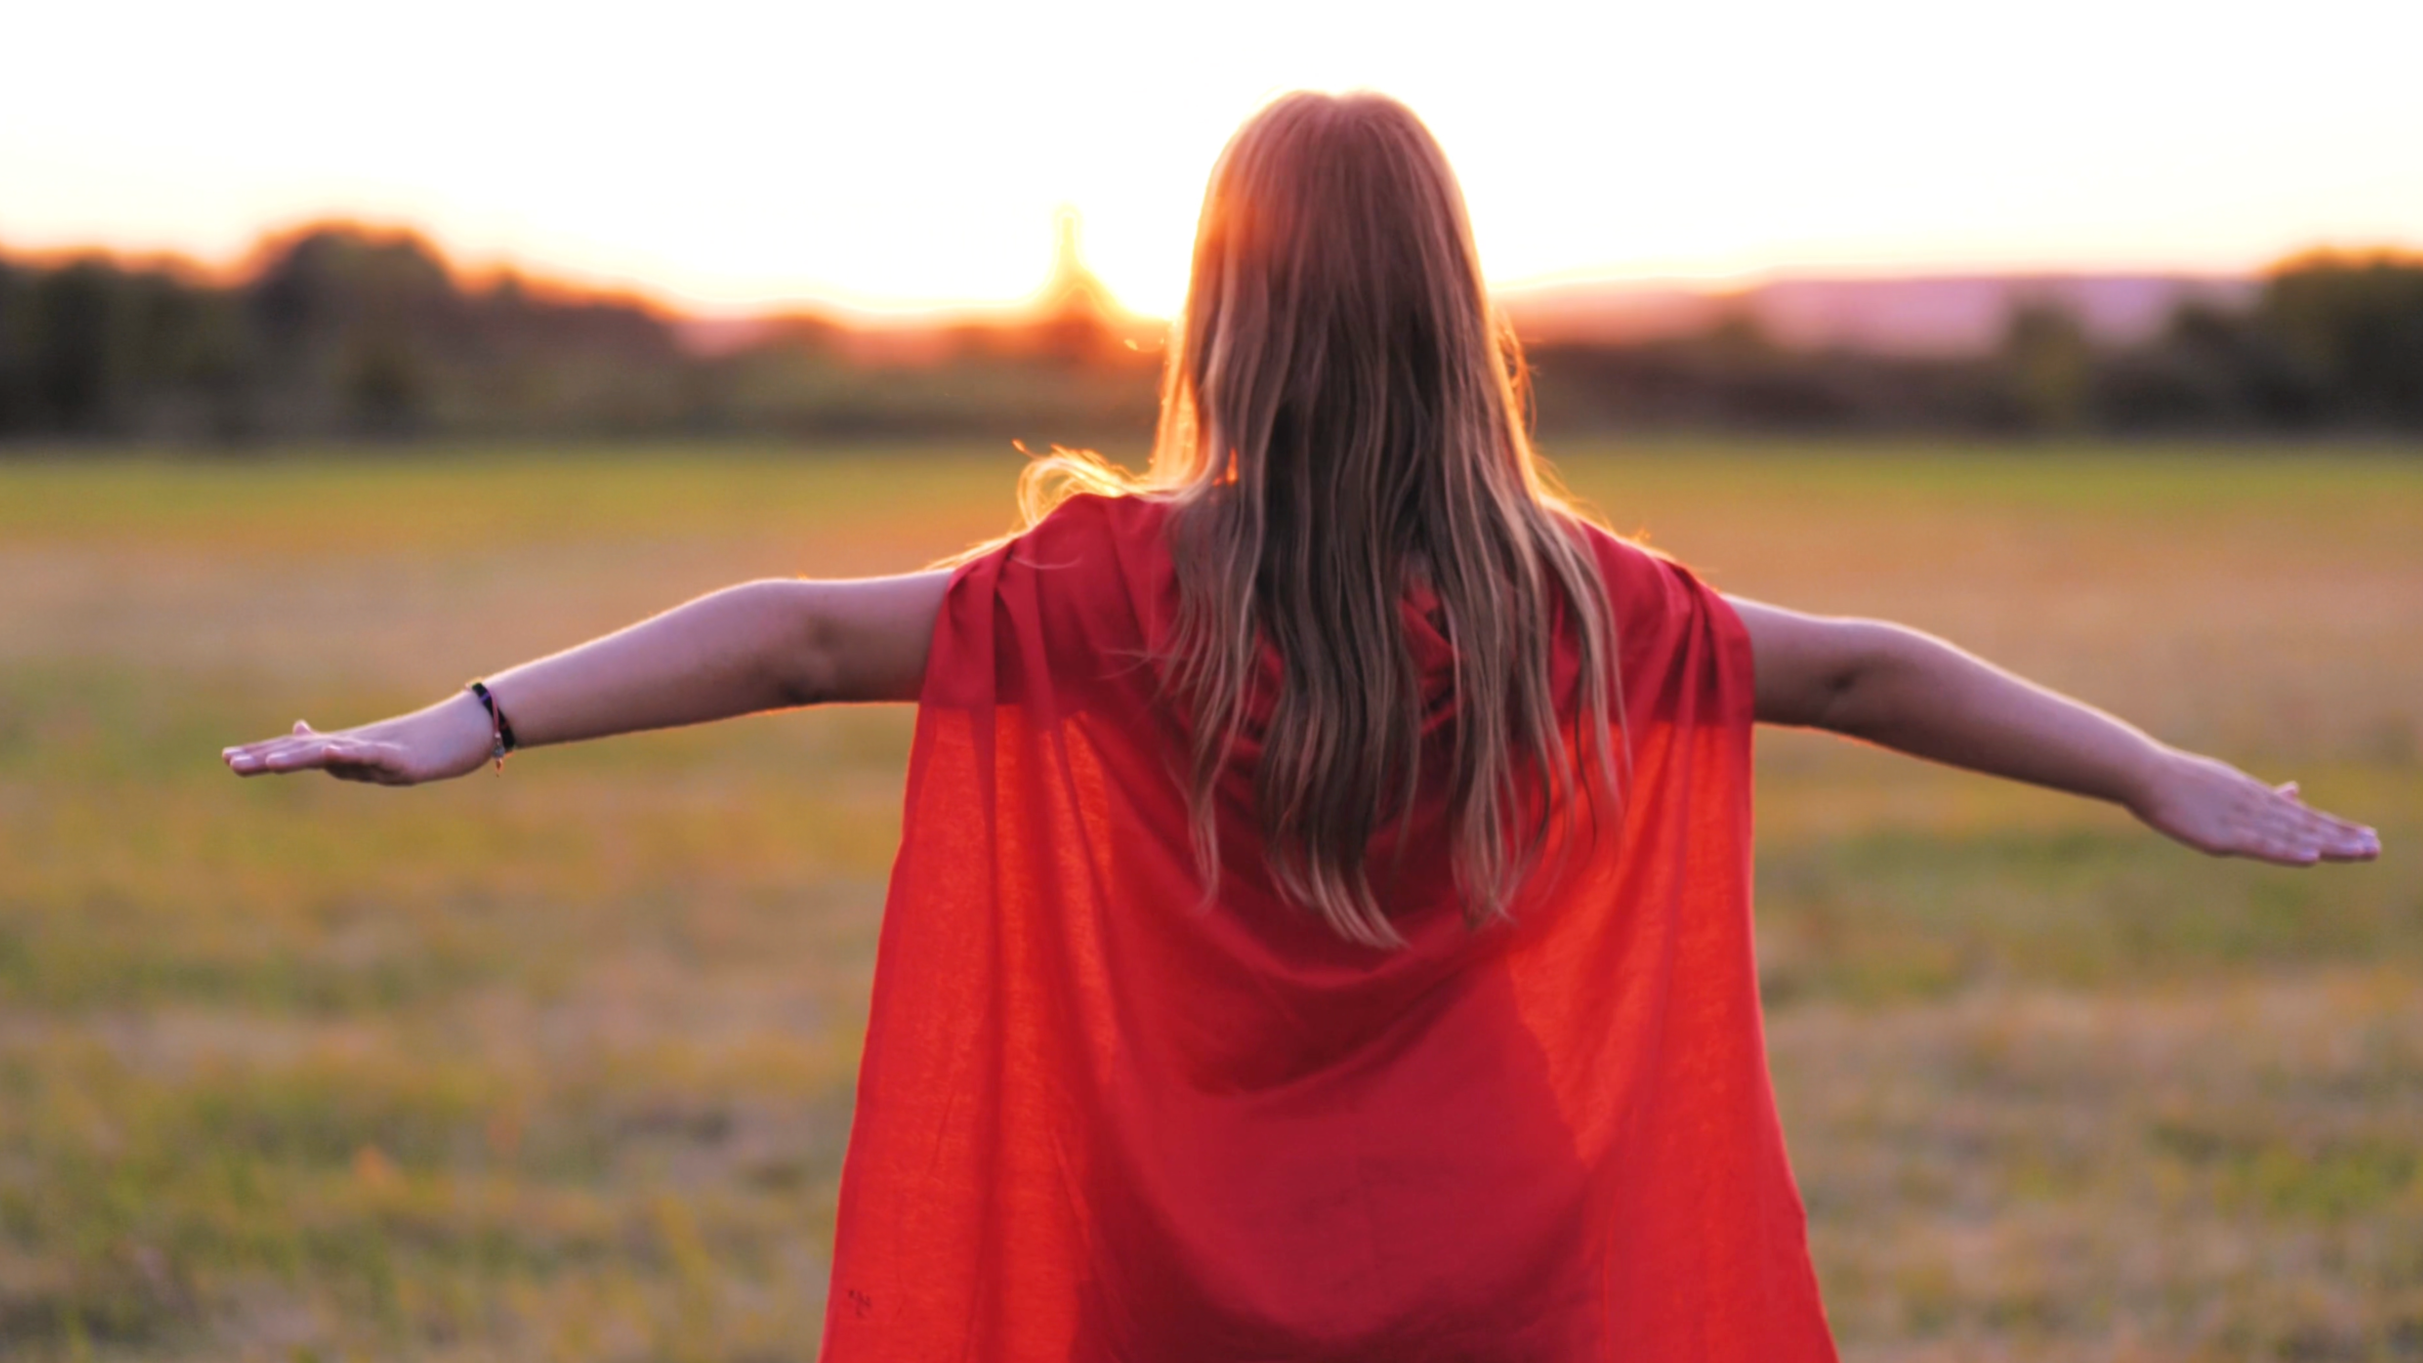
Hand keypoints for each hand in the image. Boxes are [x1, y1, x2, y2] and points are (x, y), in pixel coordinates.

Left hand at [222, 692, 497, 785]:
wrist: (463, 729)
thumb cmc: (422, 741)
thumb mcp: (373, 751)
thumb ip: (336, 750)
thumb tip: (303, 736)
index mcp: (344, 749)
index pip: (295, 752)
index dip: (261, 754)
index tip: (227, 758)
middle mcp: (352, 745)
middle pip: (302, 752)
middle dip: (264, 757)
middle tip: (228, 761)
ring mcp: (374, 749)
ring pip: (329, 753)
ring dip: (297, 757)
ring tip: (267, 763)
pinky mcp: (399, 756)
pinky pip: (369, 754)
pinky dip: (347, 754)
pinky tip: (330, 753)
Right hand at [2129, 750, 2380, 865]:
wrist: (2144, 772)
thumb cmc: (2179, 780)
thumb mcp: (2229, 784)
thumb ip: (2263, 794)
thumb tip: (2296, 790)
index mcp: (2256, 798)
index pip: (2304, 817)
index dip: (2337, 828)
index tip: (2368, 837)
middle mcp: (2255, 807)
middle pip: (2307, 826)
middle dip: (2344, 838)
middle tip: (2377, 849)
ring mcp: (2240, 820)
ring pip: (2293, 835)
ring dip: (2330, 845)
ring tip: (2362, 852)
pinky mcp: (2221, 835)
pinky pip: (2261, 845)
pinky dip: (2288, 851)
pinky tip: (2312, 856)